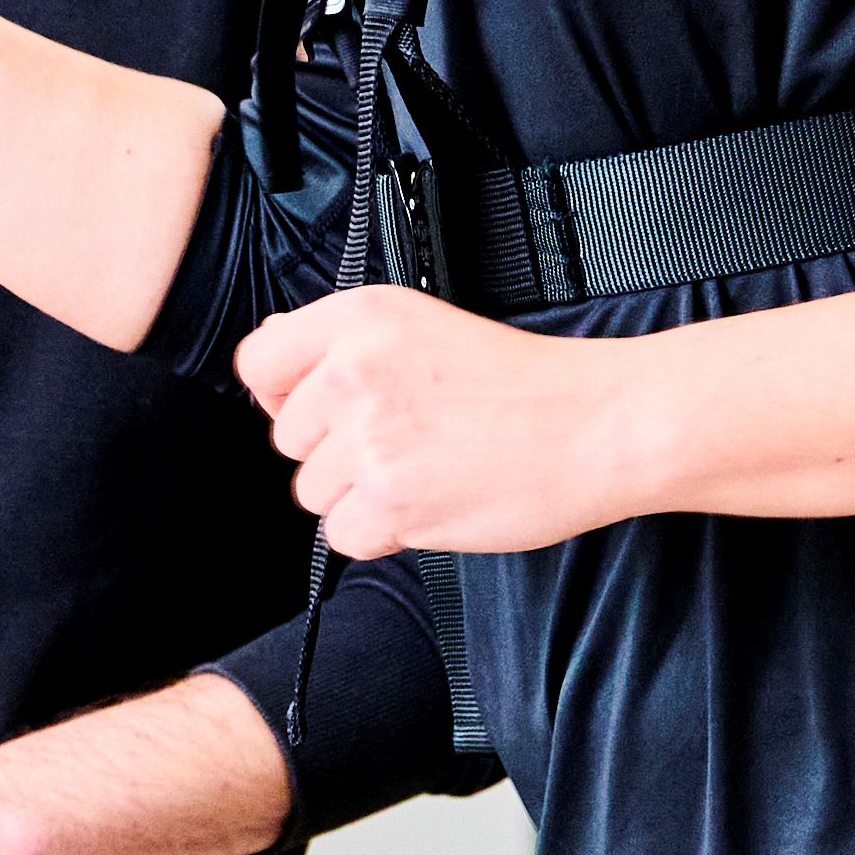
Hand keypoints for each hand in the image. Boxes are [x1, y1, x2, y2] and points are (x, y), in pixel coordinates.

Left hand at [232, 286, 660, 558]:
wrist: (595, 424)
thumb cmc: (519, 381)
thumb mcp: (420, 325)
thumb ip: (338, 343)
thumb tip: (266, 355)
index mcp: (359, 318)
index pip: (259, 362)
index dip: (282, 395)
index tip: (320, 410)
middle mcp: (353, 371)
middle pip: (287, 438)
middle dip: (335, 452)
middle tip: (407, 441)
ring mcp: (371, 437)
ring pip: (313, 492)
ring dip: (361, 495)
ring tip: (427, 470)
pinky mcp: (392, 499)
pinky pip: (342, 536)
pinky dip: (381, 534)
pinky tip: (430, 503)